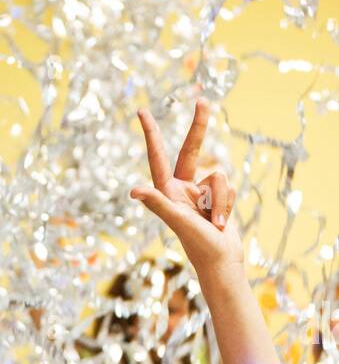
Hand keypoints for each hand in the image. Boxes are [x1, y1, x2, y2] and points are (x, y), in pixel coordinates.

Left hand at [129, 99, 243, 274]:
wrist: (222, 262)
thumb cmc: (199, 245)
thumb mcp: (178, 221)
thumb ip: (159, 203)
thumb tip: (134, 191)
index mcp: (166, 191)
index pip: (157, 156)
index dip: (151, 133)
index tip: (142, 112)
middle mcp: (180, 189)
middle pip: (190, 150)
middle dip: (198, 127)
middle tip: (202, 101)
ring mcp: (199, 193)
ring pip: (217, 175)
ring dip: (220, 199)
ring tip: (214, 222)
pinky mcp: (216, 199)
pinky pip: (228, 187)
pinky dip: (228, 204)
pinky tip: (221, 222)